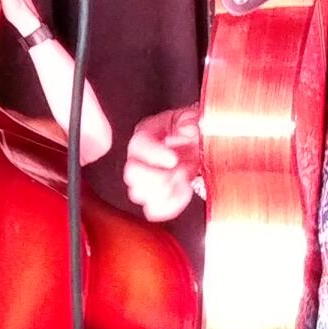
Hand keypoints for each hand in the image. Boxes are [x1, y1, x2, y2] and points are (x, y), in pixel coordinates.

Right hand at [123, 105, 206, 222]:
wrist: (196, 145)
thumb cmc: (189, 130)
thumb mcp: (192, 118)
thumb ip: (191, 121)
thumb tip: (189, 128)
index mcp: (145, 135)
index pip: (139, 145)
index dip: (154, 154)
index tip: (173, 159)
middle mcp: (139, 158)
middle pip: (132, 173)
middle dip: (158, 177)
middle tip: (179, 173)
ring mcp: (143, 180)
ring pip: (138, 194)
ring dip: (165, 192)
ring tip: (184, 181)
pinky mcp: (154, 197)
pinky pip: (153, 210)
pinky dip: (170, 207)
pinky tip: (184, 192)